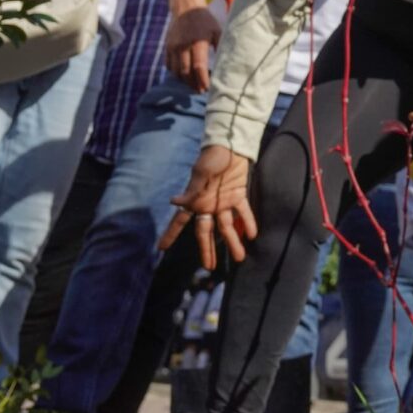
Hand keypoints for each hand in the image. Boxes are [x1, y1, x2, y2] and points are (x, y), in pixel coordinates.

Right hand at [160, 144, 254, 269]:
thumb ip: (191, 192)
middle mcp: (208, 205)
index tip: (161, 248)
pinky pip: (243, 212)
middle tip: (209, 267)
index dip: (171, 234)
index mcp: (195, 201)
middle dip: (207, 249)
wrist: (230, 144)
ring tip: (238, 258)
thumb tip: (173, 203)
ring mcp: (223, 201)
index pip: (180, 221)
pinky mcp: (238, 194)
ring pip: (227, 226)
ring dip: (233, 241)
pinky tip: (252, 235)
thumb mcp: (200, 174)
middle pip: (206, 232)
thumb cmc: (211, 158)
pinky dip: (248, 222)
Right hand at [166, 4, 219, 91]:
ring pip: (176, 71)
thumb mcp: (217, 31)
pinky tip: (184, 75)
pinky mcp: (167, 47)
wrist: (186, 8)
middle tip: (201, 90)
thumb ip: (221, 47)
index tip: (208, 88)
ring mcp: (173, 46)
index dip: (202, 80)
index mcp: (198, 42)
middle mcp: (183, 45)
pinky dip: (176, 73)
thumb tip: (226, 66)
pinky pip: (169, 66)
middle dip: (193, 84)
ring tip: (193, 84)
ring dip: (184, 81)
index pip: (198, 67)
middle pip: (186, 72)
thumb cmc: (205, 21)